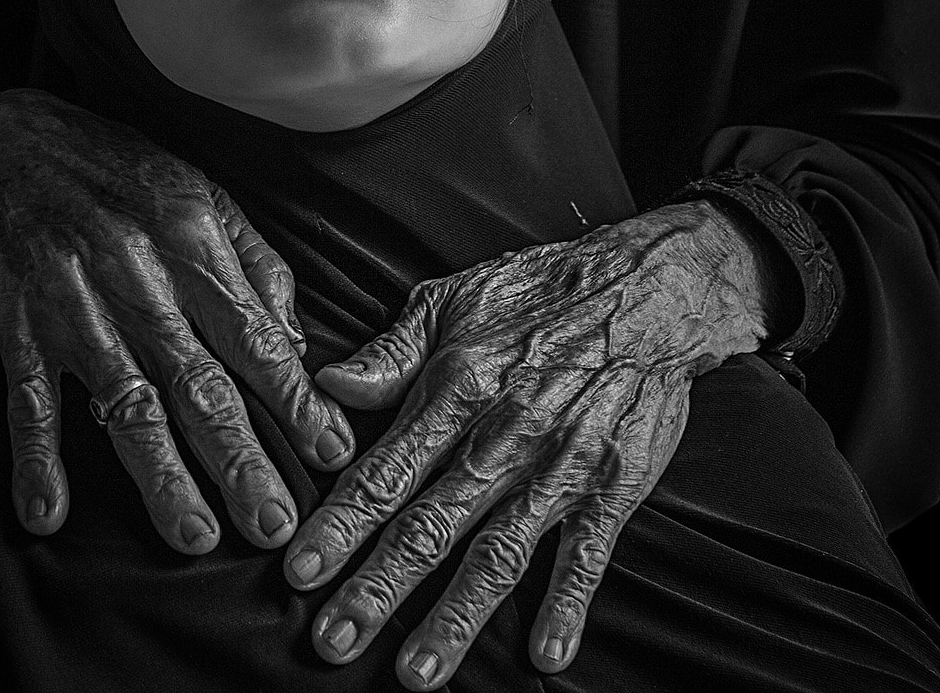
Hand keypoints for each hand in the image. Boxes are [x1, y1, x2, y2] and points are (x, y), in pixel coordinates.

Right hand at [0, 88, 352, 551]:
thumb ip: (252, 264)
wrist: (0, 141)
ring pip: (125, 401)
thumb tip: (293, 340)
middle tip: (275, 525)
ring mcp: (72, 303)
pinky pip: (29, 399)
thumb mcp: (197, 191)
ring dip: (160, 475)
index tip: (330, 453)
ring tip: (194, 536)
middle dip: (241, 458)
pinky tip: (47, 512)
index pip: (254, 335)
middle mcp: (136, 274)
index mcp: (190, 240)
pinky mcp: (15, 324)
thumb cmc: (113, 171)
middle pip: (197, 382)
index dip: (294, 399)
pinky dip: (36, 457)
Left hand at [283, 203, 773, 683]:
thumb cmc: (536, 292)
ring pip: (497, 553)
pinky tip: (545, 655)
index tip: (298, 570)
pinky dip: (567, 605)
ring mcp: (558, 466)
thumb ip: (390, 353)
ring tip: (415, 674)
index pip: (383, 470)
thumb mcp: (451, 300)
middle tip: (332, 641)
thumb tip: (328, 385)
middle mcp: (500, 435)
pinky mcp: (612, 486)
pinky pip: (587, 554)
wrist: (644, 288)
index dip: (338, 524)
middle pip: (429, 525)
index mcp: (454, 387)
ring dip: (455, 617)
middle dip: (377, 587)